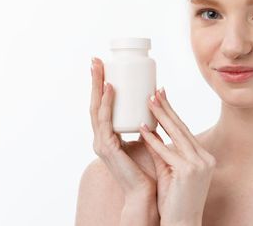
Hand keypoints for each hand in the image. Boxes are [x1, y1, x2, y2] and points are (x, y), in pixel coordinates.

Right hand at [89, 57, 157, 208]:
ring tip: (99, 67)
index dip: (101, 85)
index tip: (103, 65)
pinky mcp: (107, 148)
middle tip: (95, 59)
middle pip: (95, 103)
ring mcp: (101, 143)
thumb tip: (157, 101)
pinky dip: (107, 103)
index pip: (102, 105)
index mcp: (109, 135)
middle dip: (94, 80)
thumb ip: (147, 123)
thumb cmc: (149, 167)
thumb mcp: (147, 138)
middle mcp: (101, 137)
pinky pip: (105, 120)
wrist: (148, 193)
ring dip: (98, 86)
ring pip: (96, 108)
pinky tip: (110, 88)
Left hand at [138, 87, 216, 225]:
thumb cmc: (176, 201)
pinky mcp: (188, 171)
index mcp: (204, 157)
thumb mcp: (171, 172)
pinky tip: (143, 128)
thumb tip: (152, 135)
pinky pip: (167, 152)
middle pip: (182, 127)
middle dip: (166, 108)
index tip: (162, 97)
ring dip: (160, 116)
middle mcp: (205, 158)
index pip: (185, 130)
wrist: (182, 223)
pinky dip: (154, 140)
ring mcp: (198, 164)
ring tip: (148, 101)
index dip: (172, 113)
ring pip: (176, 135)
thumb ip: (164, 154)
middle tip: (154, 91)